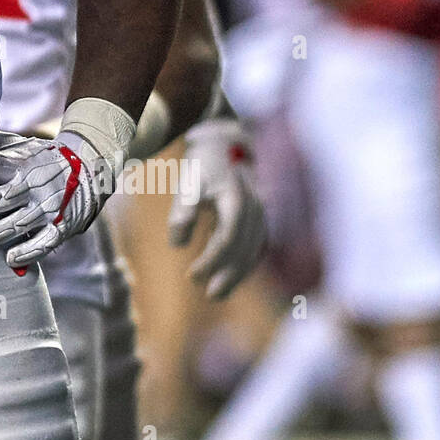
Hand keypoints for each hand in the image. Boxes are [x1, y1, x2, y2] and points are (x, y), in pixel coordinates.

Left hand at [0, 128, 113, 267]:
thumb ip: (0, 144)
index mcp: (23, 165)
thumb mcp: (27, 144)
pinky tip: (10, 258)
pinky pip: (43, 244)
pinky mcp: (61, 227)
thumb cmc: (50, 156)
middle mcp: (34, 187)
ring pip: (15, 226)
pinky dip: (26, 253)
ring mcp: (48, 208)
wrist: (92, 165)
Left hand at [170, 117, 266, 299]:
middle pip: (245, 248)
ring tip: (219, 293)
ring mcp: (260, 212)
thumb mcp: (188, 183)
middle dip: (229, 273)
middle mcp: (254, 207)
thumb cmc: (203, 165)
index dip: (211, 260)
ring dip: (238, 273)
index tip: (192, 276)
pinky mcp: (259, 216)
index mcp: (236, 198)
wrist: (224, 144)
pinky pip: (257, 244)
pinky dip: (246, 262)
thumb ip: (183, 212)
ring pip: (254, 248)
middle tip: (210, 295)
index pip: (227, 237)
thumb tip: (178, 245)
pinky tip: (232, 276)